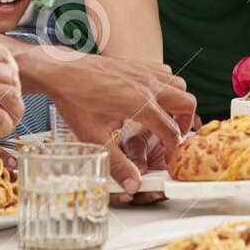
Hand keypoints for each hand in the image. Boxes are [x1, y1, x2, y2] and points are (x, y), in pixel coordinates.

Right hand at [0, 34, 23, 143]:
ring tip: (7, 122)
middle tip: (8, 109)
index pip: (7, 58)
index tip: (5, 88)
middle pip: (13, 79)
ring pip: (13, 98)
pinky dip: (5, 126)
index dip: (11, 76)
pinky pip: (2, 119)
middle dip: (14, 96)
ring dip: (14, 112)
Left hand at [33, 53, 195, 190]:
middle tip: (173, 136)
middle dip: (185, 122)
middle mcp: (148, 85)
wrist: (62, 71)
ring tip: (166, 117)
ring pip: (178, 84)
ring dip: (178, 101)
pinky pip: (164, 72)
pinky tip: (151, 98)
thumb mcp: (94, 137)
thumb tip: (132, 184)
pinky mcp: (137, 64)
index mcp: (141, 104)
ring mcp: (144, 71)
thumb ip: (117, 163)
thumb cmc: (75, 100)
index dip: (173, 147)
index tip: (170, 156)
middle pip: (186, 102)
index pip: (171, 130)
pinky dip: (166, 85)